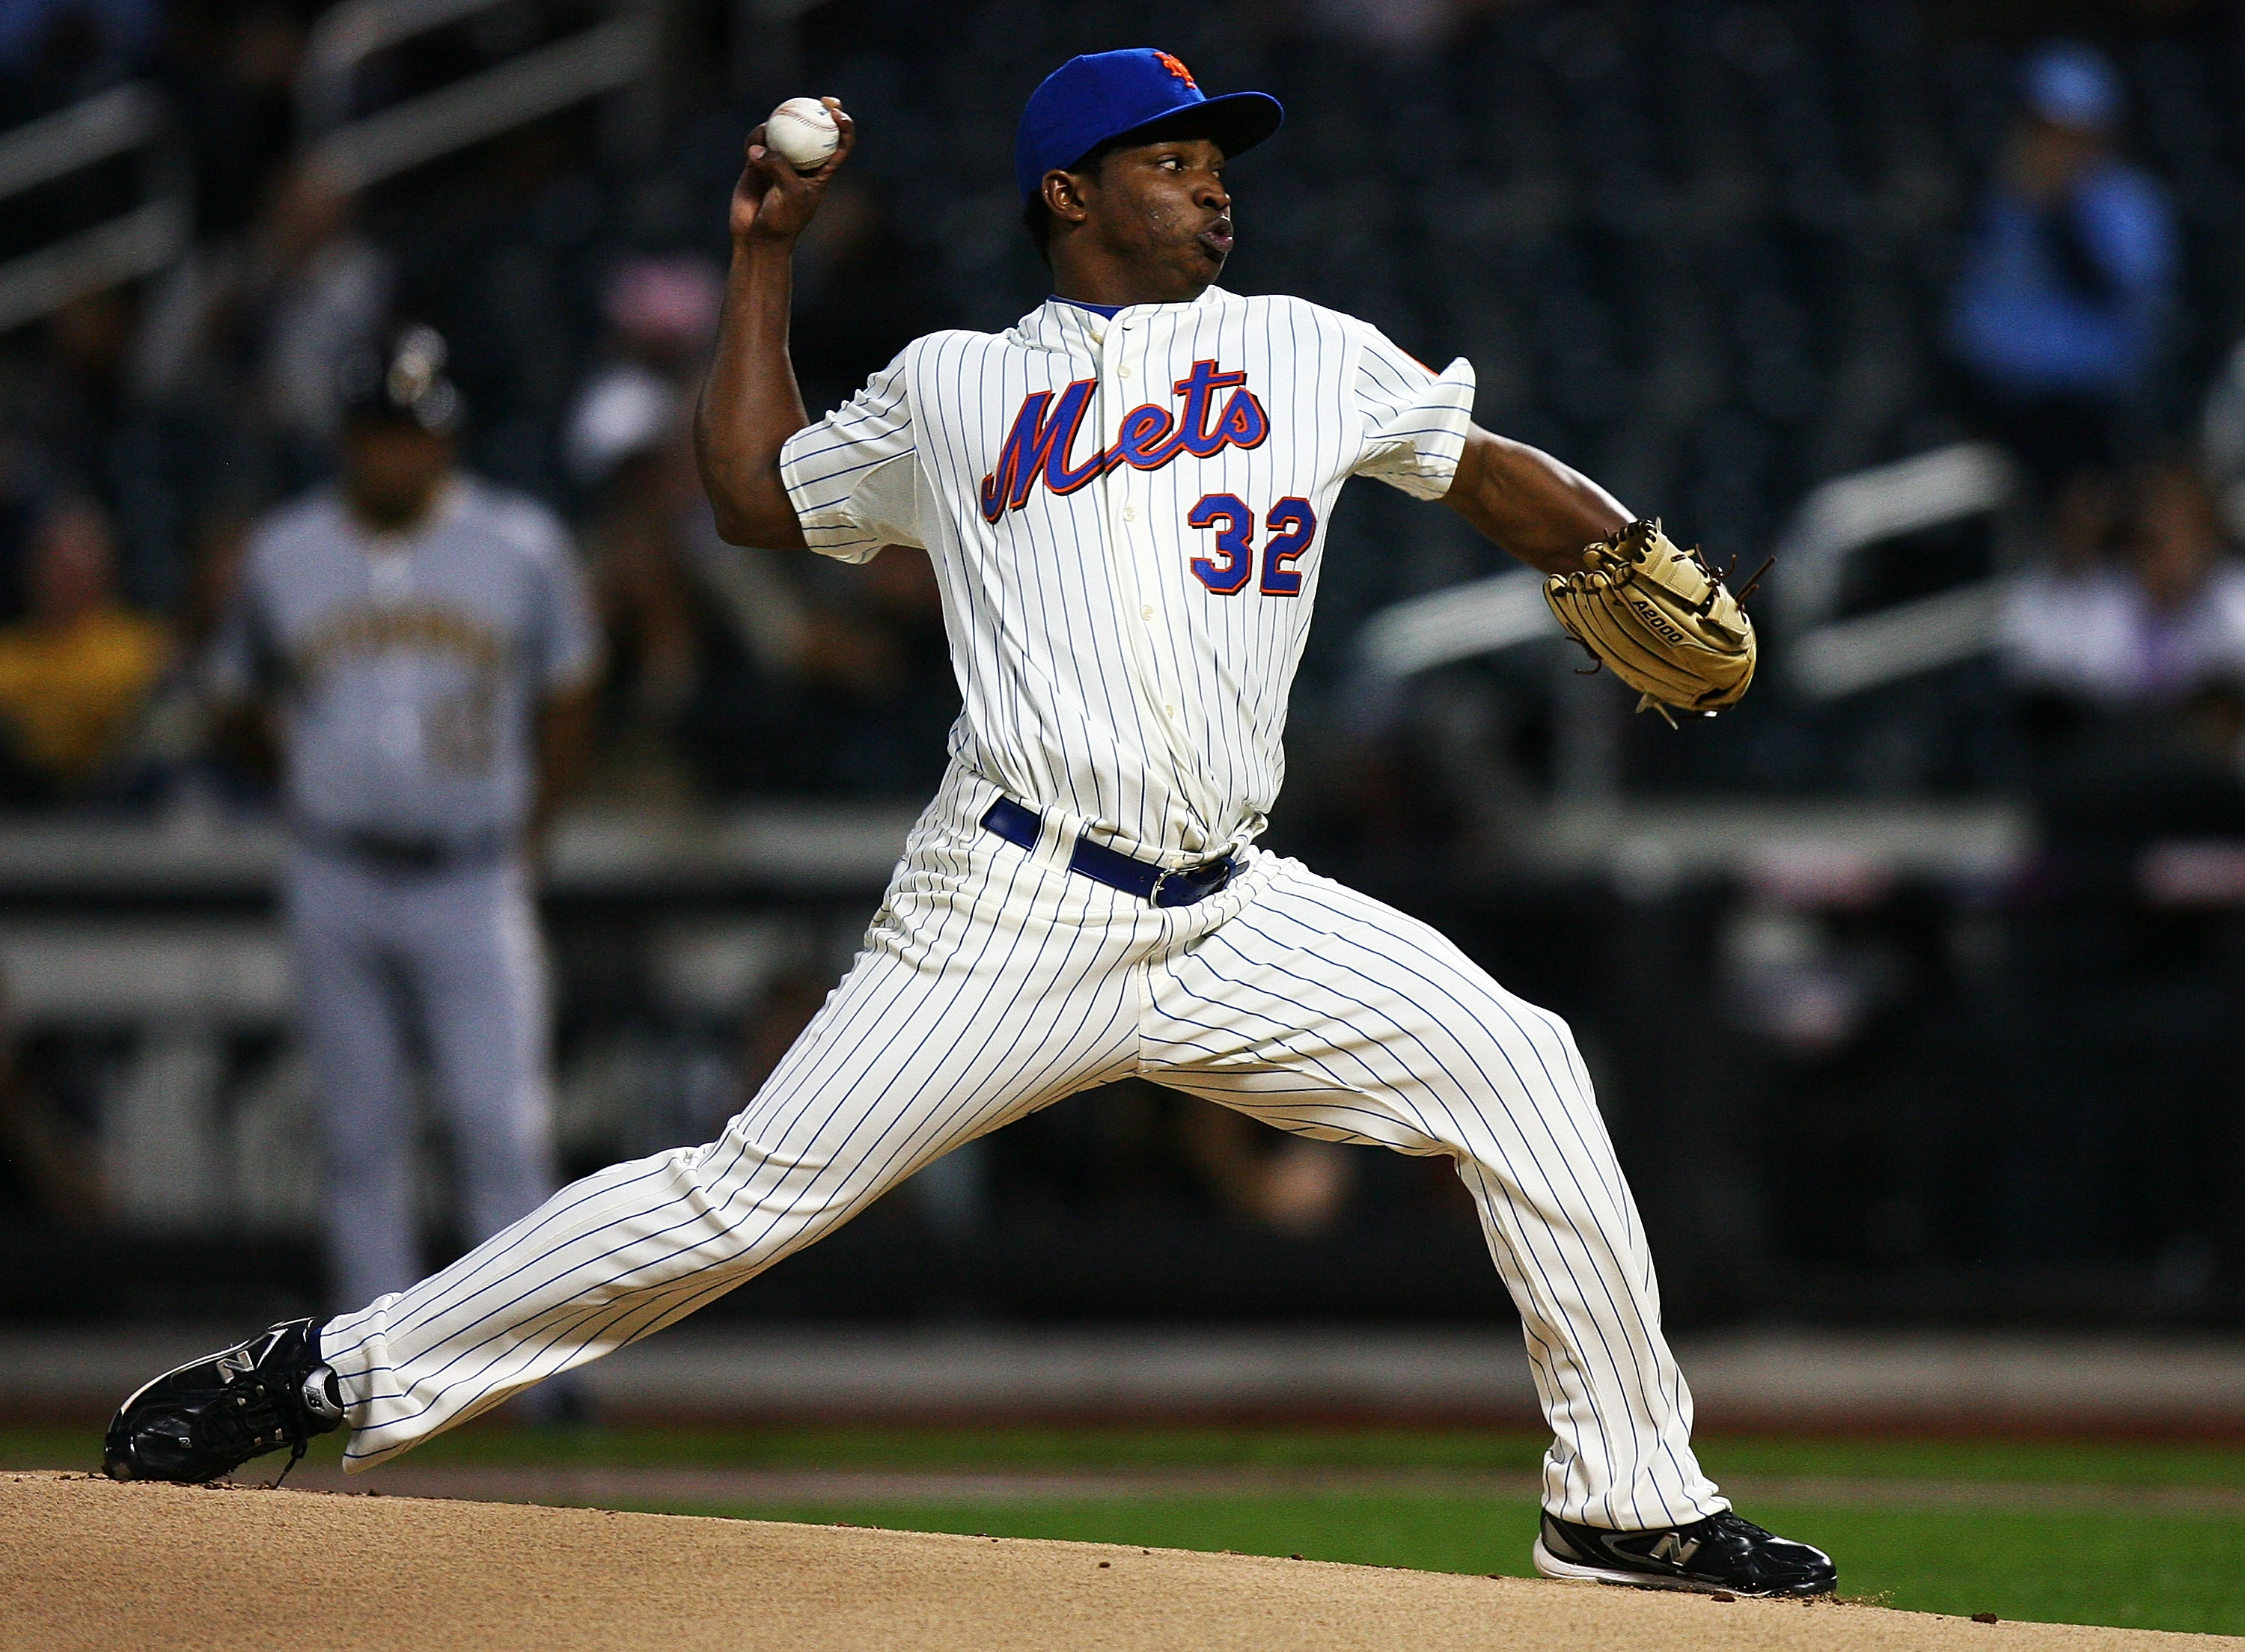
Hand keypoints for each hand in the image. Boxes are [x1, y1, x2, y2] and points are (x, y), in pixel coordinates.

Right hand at [730, 97, 854, 245]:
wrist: (757, 236)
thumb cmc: (782, 220)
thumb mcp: (789, 194)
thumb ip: (779, 167)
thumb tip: (760, 146)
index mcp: (821, 171)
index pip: (840, 145)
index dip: (844, 126)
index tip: (838, 114)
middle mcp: (803, 162)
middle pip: (814, 129)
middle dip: (820, 109)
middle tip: (822, 99)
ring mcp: (780, 160)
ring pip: (783, 130)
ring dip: (778, 124)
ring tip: (769, 131)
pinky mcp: (758, 161)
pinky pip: (758, 140)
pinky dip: (755, 139)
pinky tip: (752, 147)